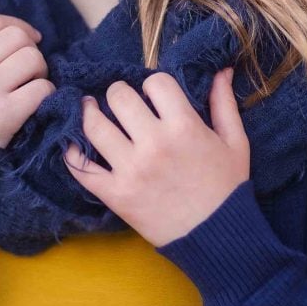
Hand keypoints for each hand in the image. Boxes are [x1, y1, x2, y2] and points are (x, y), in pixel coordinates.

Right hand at [0, 13, 55, 175]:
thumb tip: (15, 34)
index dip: (19, 26)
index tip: (29, 39)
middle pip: (18, 37)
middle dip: (31, 51)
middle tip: (28, 71)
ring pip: (34, 58)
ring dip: (40, 72)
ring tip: (29, 87)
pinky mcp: (5, 113)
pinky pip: (43, 88)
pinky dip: (47, 95)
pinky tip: (34, 105)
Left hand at [62, 67, 249, 247]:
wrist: (217, 237)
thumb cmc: (227, 187)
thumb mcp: (235, 142)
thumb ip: (224, 103)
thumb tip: (221, 68)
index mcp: (184, 127)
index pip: (155, 83)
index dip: (154, 85)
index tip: (154, 95)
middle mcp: (153, 144)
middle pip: (119, 97)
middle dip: (119, 93)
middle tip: (120, 100)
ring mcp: (130, 170)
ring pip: (93, 126)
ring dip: (89, 113)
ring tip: (90, 109)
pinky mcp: (115, 194)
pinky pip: (81, 167)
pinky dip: (72, 152)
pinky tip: (74, 142)